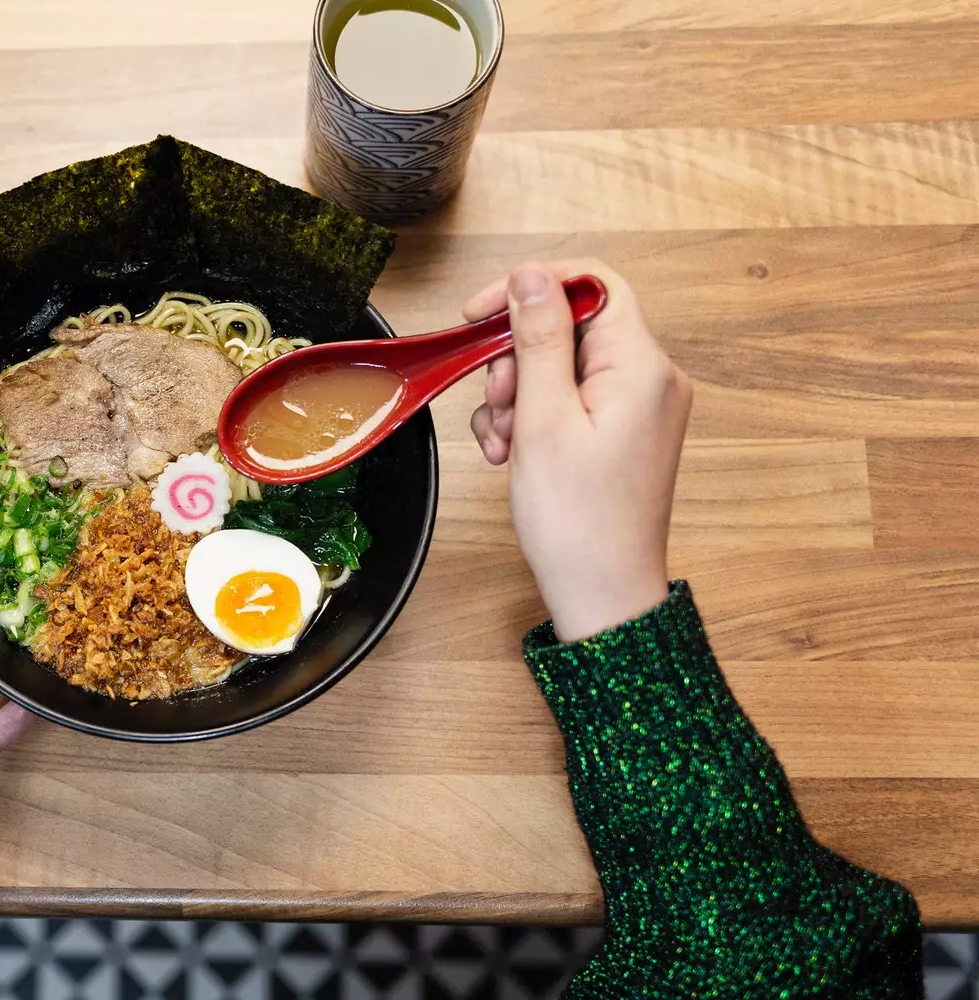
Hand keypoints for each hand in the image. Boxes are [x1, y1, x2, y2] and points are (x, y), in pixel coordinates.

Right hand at [466, 260, 692, 641]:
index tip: (478, 315)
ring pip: (561, 365)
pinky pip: (568, 400)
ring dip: (517, 394)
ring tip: (503, 441)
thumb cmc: (578, 522)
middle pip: (570, 326)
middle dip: (517, 358)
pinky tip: (511, 453)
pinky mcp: (621, 433)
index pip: (590, 284)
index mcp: (641, 367)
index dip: (530, 288)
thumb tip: (531, 274)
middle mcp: (650, 379)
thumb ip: (539, 338)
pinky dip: (532, 418)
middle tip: (496, 404)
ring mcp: (638, 408)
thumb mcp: (542, 420)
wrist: (603, 596)